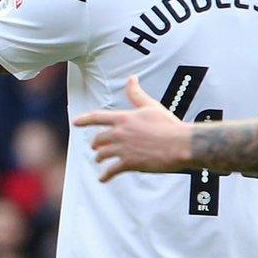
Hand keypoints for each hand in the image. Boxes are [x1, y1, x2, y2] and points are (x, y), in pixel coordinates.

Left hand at [74, 76, 194, 181]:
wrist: (182, 144)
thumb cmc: (169, 125)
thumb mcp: (150, 106)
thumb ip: (136, 94)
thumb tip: (131, 79)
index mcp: (123, 118)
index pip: (97, 117)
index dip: (84, 119)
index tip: (75, 122)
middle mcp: (120, 133)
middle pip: (99, 139)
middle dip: (96, 143)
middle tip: (95, 146)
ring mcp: (123, 149)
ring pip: (102, 154)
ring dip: (100, 158)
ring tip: (100, 160)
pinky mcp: (129, 163)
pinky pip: (111, 170)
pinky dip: (105, 176)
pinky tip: (102, 179)